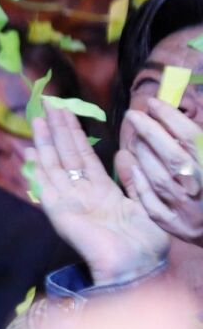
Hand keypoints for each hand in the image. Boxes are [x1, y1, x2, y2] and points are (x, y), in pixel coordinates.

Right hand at [29, 102, 167, 284]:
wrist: (136, 266)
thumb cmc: (145, 240)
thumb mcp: (144, 202)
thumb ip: (131, 178)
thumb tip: (122, 154)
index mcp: (102, 190)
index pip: (83, 155)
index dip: (73, 132)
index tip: (65, 110)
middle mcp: (81, 193)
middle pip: (65, 155)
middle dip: (57, 129)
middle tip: (48, 104)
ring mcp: (68, 202)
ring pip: (53, 166)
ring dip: (45, 143)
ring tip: (38, 119)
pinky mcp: (59, 213)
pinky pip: (45, 188)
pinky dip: (36, 171)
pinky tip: (29, 154)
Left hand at [116, 98, 202, 244]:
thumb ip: (195, 139)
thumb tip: (170, 115)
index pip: (192, 139)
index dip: (171, 118)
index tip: (153, 103)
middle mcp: (202, 188)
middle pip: (173, 158)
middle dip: (151, 133)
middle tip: (133, 115)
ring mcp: (189, 210)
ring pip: (160, 180)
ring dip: (143, 156)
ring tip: (135, 139)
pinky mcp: (175, 225)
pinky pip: (152, 204)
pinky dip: (140, 183)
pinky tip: (132, 166)